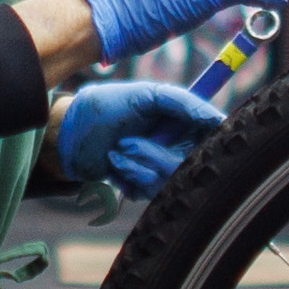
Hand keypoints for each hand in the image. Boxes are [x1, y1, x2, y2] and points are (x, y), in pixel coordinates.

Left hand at [51, 78, 223, 197]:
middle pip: (187, 166)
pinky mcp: (142, 186)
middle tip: (126, 142)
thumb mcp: (147, 95)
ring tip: (114, 150)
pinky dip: (126, 177)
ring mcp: (159, 169)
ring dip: (135, 166)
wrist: (72, 130)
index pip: (212, 138)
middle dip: (153, 155)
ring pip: (165, 182)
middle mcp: (175, 147)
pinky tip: (111, 163)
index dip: (212, 144)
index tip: (202, 143)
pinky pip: (146, 192)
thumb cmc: (109, 106)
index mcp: (183, 124)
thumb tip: (216, 117)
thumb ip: (182, 102)